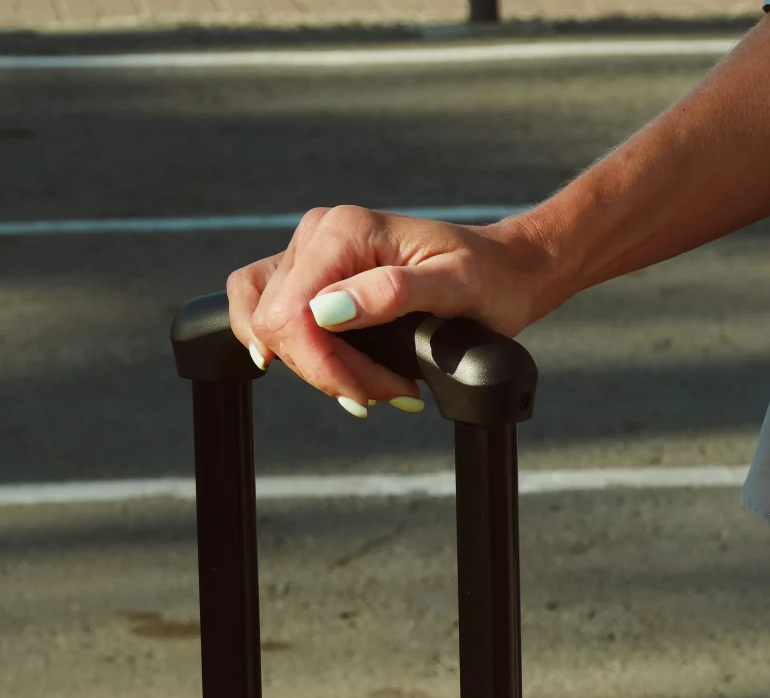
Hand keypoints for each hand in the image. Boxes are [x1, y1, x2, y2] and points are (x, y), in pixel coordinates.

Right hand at [227, 208, 555, 411]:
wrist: (500, 270)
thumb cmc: (487, 278)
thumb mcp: (455, 287)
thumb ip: (391, 293)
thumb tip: (328, 310)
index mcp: (344, 230)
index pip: (292, 314)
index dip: (324, 366)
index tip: (372, 395)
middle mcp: (317, 233)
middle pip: (277, 324)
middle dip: (327, 371)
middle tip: (386, 391)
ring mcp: (309, 252)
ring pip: (269, 324)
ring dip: (314, 367)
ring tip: (372, 384)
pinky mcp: (310, 274)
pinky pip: (272, 314)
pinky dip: (297, 352)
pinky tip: (335, 370)